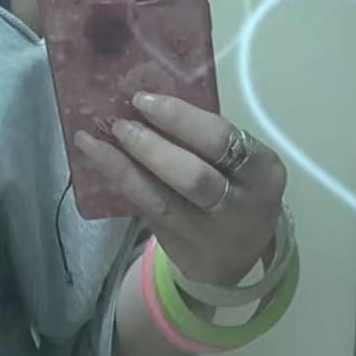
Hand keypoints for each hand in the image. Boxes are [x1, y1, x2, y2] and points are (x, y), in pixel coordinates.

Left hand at [75, 95, 287, 290]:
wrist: (239, 256)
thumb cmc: (237, 190)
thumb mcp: (241, 164)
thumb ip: (206, 138)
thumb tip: (147, 102)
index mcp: (262, 172)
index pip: (221, 141)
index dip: (180, 119)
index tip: (144, 100)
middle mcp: (240, 207)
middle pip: (193, 176)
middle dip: (151, 147)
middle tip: (119, 124)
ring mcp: (209, 235)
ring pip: (161, 201)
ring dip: (123, 169)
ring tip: (93, 142)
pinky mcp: (182, 252)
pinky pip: (147, 213)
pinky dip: (122, 186)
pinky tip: (100, 163)